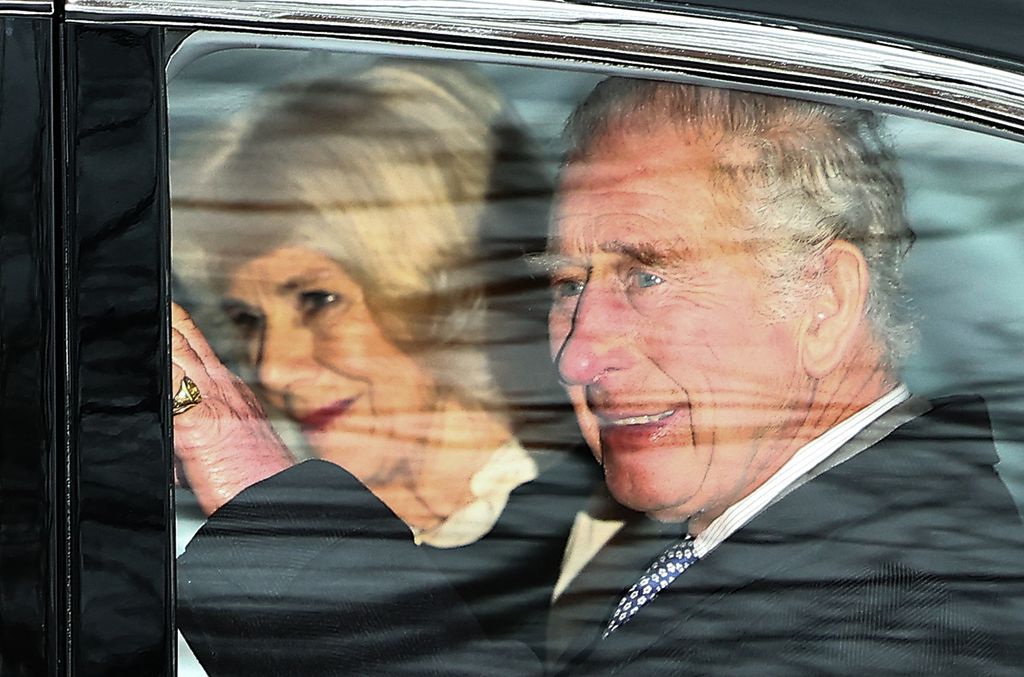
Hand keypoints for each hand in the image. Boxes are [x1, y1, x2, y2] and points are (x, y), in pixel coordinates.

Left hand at [172, 302, 294, 514]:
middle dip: (170, 318)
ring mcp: (212, 402)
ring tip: (145, 312)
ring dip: (163, 331)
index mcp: (235, 394)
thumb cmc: (258, 482)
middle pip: (189, 341)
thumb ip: (209, 432)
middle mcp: (225, 391)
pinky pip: (172, 380)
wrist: (277, 501)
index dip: (181, 326)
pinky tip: (151, 346)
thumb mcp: (237, 445)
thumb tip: (183, 434)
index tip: (167, 311)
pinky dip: (161, 361)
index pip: (201, 348)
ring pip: (179, 351)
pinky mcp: (196, 422)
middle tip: (151, 300)